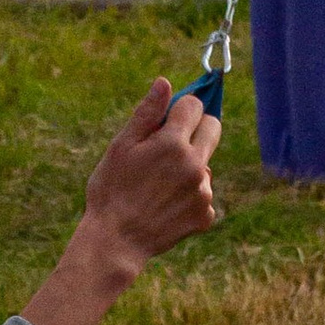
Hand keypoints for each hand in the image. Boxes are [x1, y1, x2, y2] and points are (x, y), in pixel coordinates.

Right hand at [21, 81, 221, 324]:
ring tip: (159, 185)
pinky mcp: (206, 215)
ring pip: (206, 163)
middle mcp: (195, 164)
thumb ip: (147, 114)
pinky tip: (165, 206)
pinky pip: (204, 194)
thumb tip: (165, 83)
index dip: (180, 109)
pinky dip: (189, 197)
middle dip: (195, 129)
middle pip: (213, 128)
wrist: (115, 241)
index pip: (195, 105)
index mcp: (173, 143)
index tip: (167, 120)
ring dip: (190, 167)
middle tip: (170, 145)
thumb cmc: (111, 190)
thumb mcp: (121, 147)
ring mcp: (203, 191)